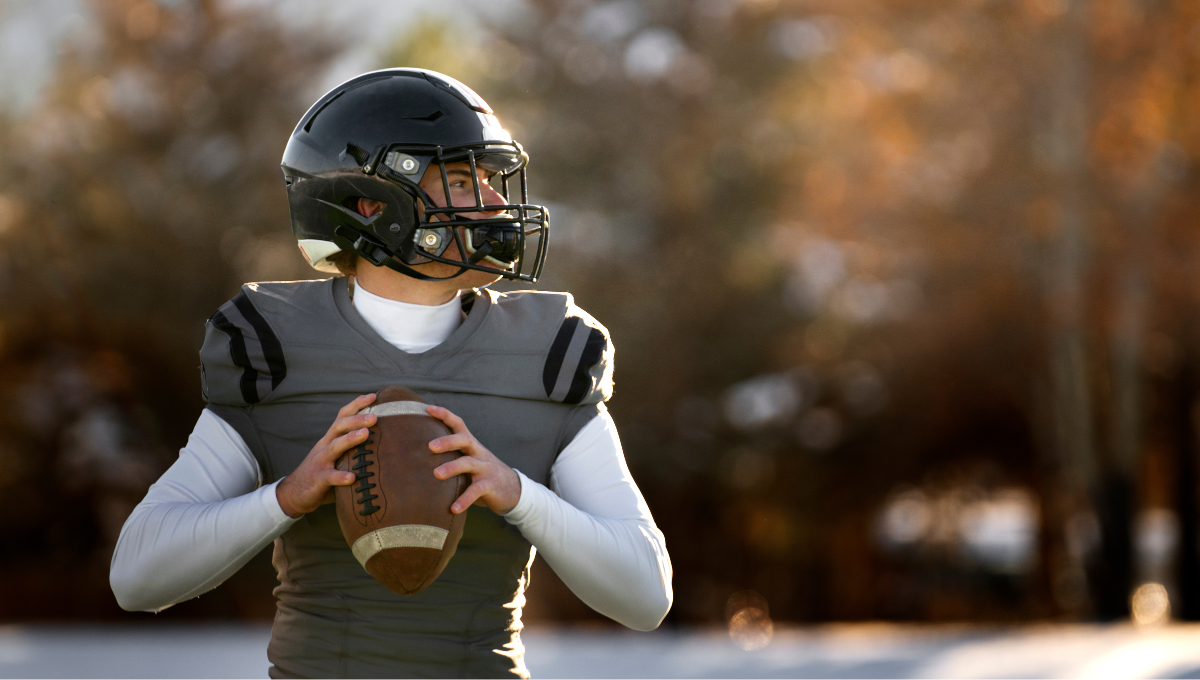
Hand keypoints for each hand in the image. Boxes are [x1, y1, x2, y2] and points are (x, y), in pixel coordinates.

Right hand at [276, 394, 377, 517]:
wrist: (295, 493)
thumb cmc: (323, 472)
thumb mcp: (337, 456)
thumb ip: (353, 449)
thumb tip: (385, 442)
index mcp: (331, 438)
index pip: (343, 416)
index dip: (357, 405)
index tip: (374, 396)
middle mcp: (325, 446)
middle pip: (339, 426)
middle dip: (357, 419)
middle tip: (375, 417)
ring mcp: (321, 462)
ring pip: (335, 447)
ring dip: (350, 439)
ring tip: (365, 433)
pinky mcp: (318, 479)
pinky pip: (330, 476)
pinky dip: (340, 476)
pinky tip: (352, 478)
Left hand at [427, 405, 521, 514]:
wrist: (514, 490)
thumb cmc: (482, 475)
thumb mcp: (470, 462)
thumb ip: (452, 458)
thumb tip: (418, 460)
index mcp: (472, 446)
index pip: (459, 424)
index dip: (444, 415)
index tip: (427, 408)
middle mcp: (479, 453)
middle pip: (465, 440)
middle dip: (447, 441)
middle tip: (430, 446)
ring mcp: (486, 468)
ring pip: (469, 463)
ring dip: (452, 468)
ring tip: (436, 474)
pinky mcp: (491, 485)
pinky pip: (476, 490)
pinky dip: (464, 499)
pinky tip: (453, 508)